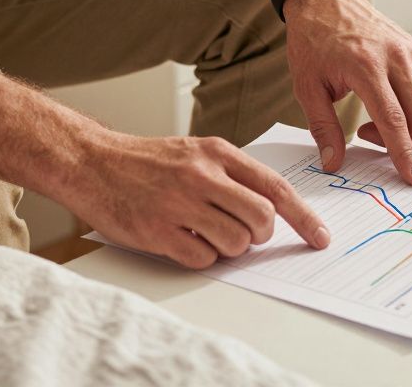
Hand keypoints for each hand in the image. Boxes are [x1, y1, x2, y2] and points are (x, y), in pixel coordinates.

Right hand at [67, 130, 329, 268]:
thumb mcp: (195, 152)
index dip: (304, 217)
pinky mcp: (159, 232)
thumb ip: (232, 175)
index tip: (320, 237)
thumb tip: (271, 209)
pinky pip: (204, 259)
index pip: (275, 188)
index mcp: (217, 153)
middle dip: (259, 236)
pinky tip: (183, 240)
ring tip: (204, 233)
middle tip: (241, 233)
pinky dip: (201, 257)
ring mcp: (180, 204)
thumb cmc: (145, 161)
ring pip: (236, 243)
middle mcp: (202, 176)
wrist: (91, 163)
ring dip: (228, 248)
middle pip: (262, 220)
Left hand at [284, 0, 411, 185]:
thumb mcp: (307, 86)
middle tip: (398, 164)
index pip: (394, 120)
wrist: (325, 0)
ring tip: (386, 137)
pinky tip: (398, 118)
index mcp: (367, 66)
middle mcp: (397, 57)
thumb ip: (322, 127)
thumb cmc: (313, 41)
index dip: (404, 153)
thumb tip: (333, 163)